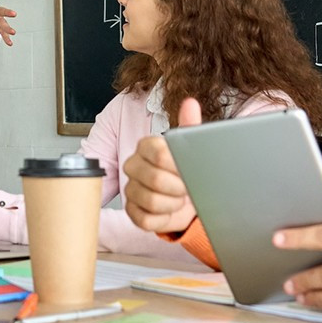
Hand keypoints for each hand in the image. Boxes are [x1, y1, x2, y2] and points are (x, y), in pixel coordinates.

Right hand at [123, 98, 201, 233]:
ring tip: (180, 199)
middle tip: (187, 187)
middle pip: (155, 179)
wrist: (187, 196)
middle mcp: (133, 165)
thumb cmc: (185, 169)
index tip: (190, 170)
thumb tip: (190, 103)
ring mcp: (130, 189)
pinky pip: (146, 219)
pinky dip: (164, 218)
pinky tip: (170, 210)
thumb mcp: (191, 147)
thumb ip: (190, 125)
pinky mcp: (132, 211)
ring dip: (174, 204)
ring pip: (151, 201)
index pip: (159, 153)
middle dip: (179, 187)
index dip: (179, 166)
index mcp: (146, 146)